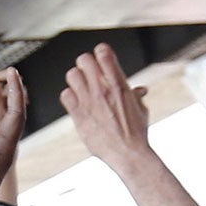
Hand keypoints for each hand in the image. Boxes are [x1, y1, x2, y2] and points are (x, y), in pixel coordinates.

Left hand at [60, 43, 153, 176]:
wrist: (128, 154)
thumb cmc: (136, 133)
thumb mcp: (140, 109)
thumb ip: (136, 96)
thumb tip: (139, 90)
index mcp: (119, 83)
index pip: (103, 51)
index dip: (100, 53)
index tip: (101, 60)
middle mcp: (102, 89)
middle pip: (84, 59)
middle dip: (86, 65)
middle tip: (89, 75)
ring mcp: (89, 101)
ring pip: (72, 74)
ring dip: (76, 79)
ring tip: (81, 89)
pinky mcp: (79, 115)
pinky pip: (65, 95)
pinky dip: (69, 97)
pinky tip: (76, 103)